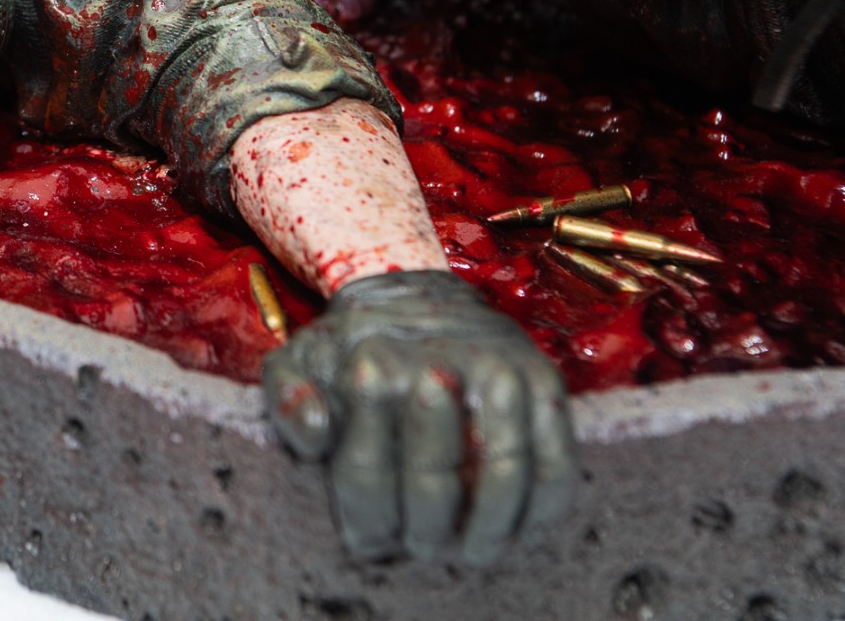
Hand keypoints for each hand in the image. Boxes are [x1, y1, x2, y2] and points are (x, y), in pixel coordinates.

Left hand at [263, 270, 576, 564]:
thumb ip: (287, 396)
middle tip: (422, 548)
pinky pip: (557, 463)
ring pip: (503, 476)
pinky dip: (541, 509)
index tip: (370, 541)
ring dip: (487, 529)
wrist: (416, 291)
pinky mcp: (544, 382)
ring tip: (471, 552)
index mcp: (370, 370)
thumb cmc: (353, 346)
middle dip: (424, 532)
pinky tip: (519, 529)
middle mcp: (441, 365)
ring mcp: (500, 372)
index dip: (367, 523)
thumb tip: (316, 436)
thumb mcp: (300, 359)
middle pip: (435, 483)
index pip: (365, 476)